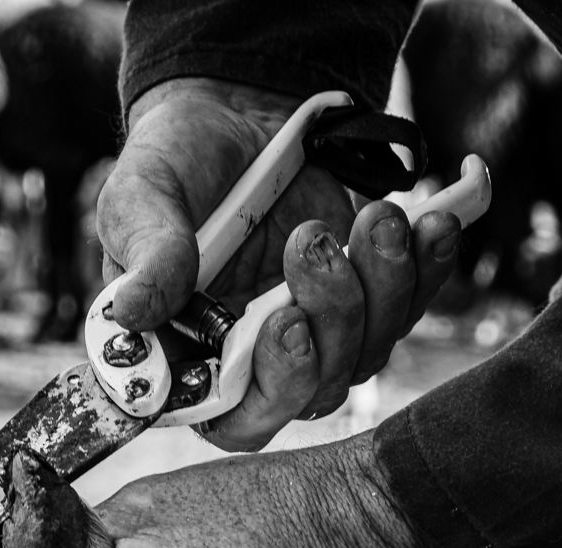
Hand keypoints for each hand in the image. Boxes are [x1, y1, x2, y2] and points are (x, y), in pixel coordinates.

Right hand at [98, 78, 461, 449]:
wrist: (233, 115)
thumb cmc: (175, 163)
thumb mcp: (140, 198)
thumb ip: (144, 255)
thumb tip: (130, 314)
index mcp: (191, 355)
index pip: (234, 418)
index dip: (269, 387)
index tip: (285, 320)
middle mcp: (255, 359)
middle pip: (313, 392)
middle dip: (331, 323)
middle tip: (313, 242)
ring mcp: (316, 333)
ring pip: (367, 355)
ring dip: (383, 288)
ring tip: (372, 217)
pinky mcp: (364, 299)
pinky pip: (409, 309)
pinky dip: (428, 269)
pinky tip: (431, 223)